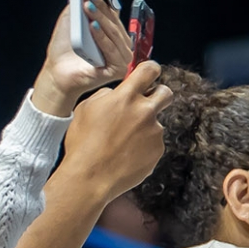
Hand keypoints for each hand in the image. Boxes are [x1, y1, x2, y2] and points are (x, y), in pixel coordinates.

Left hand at [30, 0, 131, 114]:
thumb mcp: (71, 22)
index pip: (112, 10)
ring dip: (100, 17)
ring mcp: (122, 57)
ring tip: (88, 5)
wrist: (56, 74)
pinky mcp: (118, 69)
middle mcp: (120, 43)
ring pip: (113, 33)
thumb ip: (79, 6)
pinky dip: (101, 36)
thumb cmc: (64, 49)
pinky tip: (92, 26)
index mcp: (111, 32)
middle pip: (113, 20)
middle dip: (100, 4)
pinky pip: (110, 49)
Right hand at [60, 61, 167, 203]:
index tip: (149, 73)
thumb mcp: (84, 110)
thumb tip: (116, 94)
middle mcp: (144, 111)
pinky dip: (143, 146)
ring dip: (143, 127)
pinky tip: (126, 154)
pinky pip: (153, 142)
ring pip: (155, 122)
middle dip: (157, 94)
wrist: (90, 178)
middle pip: (165, 92)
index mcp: (125, 97)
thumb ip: (105, 96)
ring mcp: (154, 132)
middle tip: (144, 104)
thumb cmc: (82, 143)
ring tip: (121, 142)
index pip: (149, 70)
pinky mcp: (158, 150)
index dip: (150, 69)